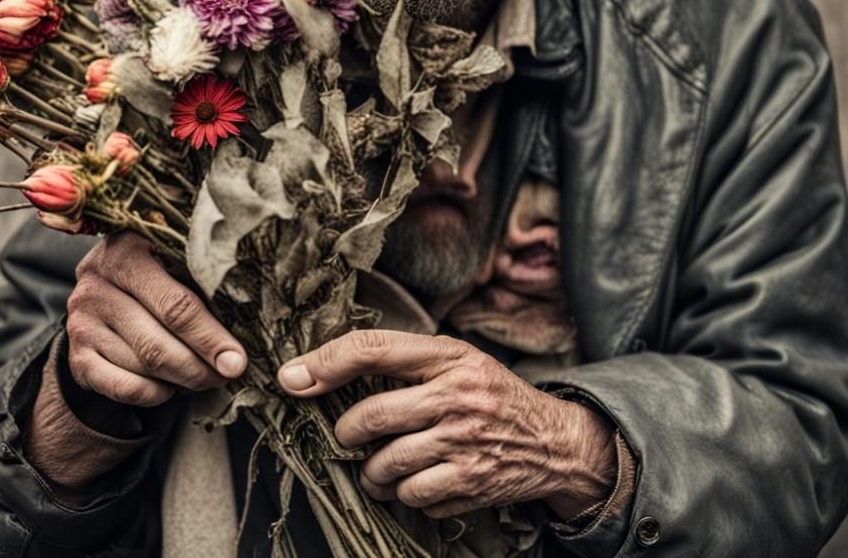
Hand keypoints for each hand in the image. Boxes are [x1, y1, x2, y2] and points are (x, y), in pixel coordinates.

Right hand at [65, 231, 246, 405]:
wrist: (104, 287)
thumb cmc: (157, 271)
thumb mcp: (173, 262)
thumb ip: (202, 284)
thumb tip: (243, 334)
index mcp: (126, 252)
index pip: (175, 305)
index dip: (209, 337)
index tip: (237, 360)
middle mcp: (95, 286)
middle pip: (158, 342)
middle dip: (199, 366)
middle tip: (227, 374)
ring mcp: (82, 323)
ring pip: (143, 367)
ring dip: (181, 379)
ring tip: (204, 374)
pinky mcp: (77, 357)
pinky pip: (124, 388)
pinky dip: (155, 394)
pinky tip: (171, 385)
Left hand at [277, 329, 615, 519]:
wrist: (555, 440)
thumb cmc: (491, 394)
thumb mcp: (457, 359)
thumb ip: (404, 362)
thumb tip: (327, 370)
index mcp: (448, 355)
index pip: (373, 350)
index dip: (325, 363)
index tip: (292, 378)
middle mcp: (456, 395)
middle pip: (370, 417)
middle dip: (348, 433)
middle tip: (351, 435)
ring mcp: (464, 443)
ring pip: (385, 465)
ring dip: (373, 472)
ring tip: (384, 464)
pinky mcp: (472, 483)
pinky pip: (413, 497)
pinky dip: (408, 495)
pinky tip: (422, 480)